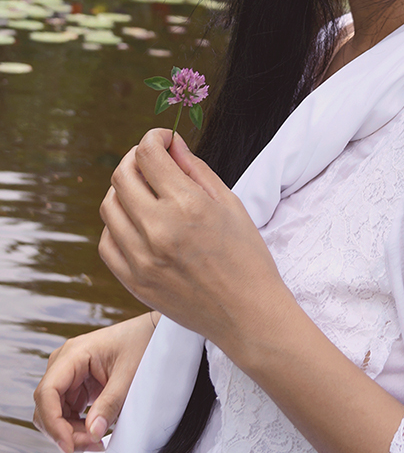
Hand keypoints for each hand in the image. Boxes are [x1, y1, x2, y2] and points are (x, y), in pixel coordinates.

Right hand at [32, 313, 156, 452]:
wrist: (151, 332)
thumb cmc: (141, 343)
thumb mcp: (129, 374)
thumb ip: (110, 403)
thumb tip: (93, 433)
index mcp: (72, 354)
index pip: (47, 393)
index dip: (52, 422)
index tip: (69, 445)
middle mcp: (64, 364)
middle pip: (47, 407)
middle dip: (64, 432)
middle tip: (93, 444)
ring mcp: (68, 375)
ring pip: (55, 413)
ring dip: (71, 432)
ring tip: (98, 440)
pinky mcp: (76, 385)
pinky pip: (67, 411)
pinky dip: (77, 426)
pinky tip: (96, 431)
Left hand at [97, 129, 290, 350]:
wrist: (247, 314)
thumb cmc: (247, 256)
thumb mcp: (230, 204)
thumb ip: (195, 170)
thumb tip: (171, 145)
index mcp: (187, 205)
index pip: (148, 154)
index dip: (154, 138)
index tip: (164, 140)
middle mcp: (158, 229)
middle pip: (122, 176)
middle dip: (136, 159)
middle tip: (152, 162)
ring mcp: (140, 258)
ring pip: (109, 207)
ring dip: (123, 191)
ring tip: (145, 193)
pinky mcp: (133, 281)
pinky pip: (107, 242)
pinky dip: (117, 226)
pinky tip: (137, 224)